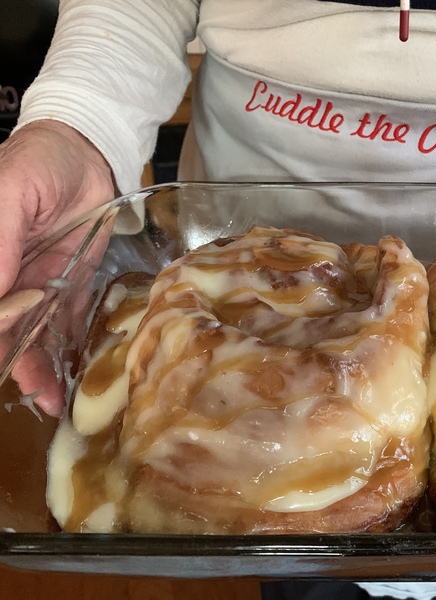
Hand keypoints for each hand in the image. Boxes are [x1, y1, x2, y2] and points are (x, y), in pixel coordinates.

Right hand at [0, 120, 115, 415]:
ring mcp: (27, 286)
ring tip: (52, 402)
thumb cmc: (35, 163)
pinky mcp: (61, 288)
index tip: (5, 352)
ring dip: (35, 369)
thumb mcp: (8, 196)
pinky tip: (66, 381)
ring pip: (24, 335)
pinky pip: (57, 325)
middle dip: (9, 360)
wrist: (85, 155)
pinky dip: (60, 351)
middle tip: (35, 394)